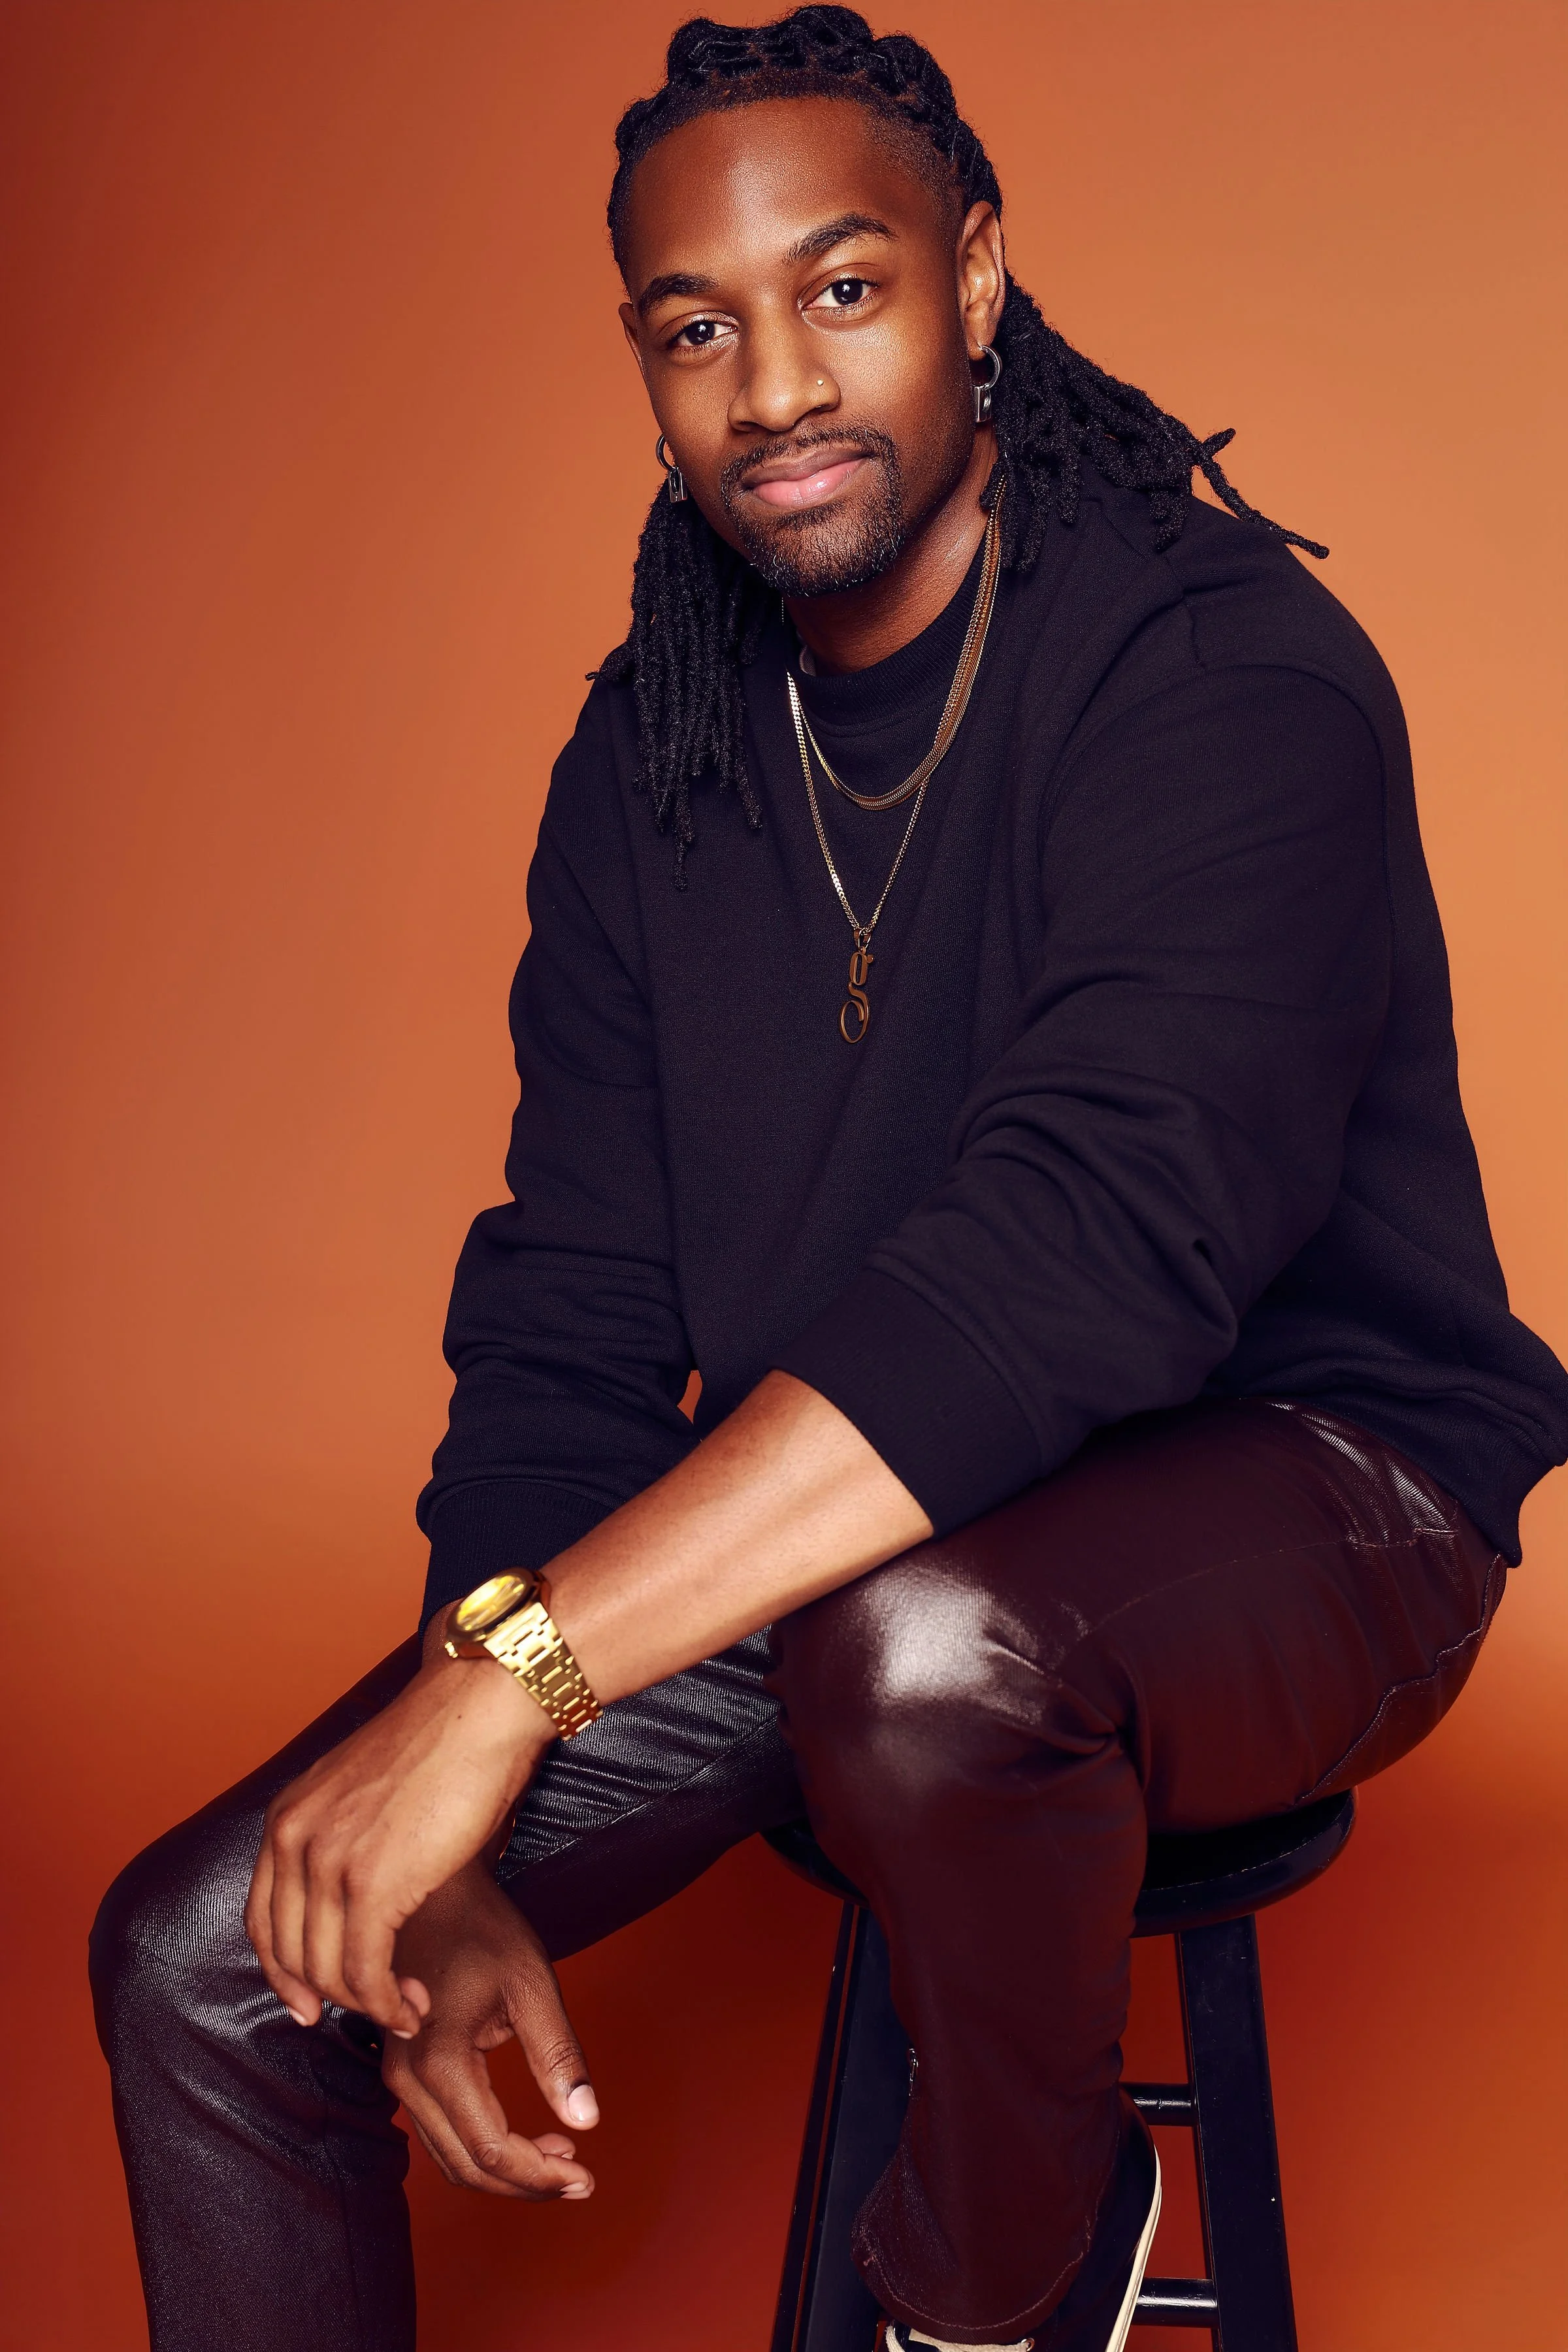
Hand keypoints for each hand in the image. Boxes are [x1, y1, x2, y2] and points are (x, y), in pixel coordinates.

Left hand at [245, 1623, 552, 2037]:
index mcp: (286, 1817)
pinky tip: (415, 2006)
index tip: (312, 2005)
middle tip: (376, 2012)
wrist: (479, 1708)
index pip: (263, 1922)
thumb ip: (340, 1839)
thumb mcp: (361, 1791)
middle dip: (331, 1997)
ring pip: (327, 1972)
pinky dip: (389, 2003)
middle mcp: (293, 1839)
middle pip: (291, 1955)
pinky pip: (365, 1973)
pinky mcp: (371, 1886)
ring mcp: (327, 1863)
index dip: (285, 1974)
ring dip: (369, 2006)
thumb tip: (350, 1902)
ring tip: (408, 2008)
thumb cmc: (441, 1745)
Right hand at [382, 1861, 597, 2200]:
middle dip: (527, 2183)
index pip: (490, 2149)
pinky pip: (441, 2132)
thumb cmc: (484, 1927)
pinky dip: (483, 2146)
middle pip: (466, 2166)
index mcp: (438, 2057)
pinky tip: (527, 2136)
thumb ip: (558, 2054)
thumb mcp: (533, 1983)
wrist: (434, 1890)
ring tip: (562, 2158)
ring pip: (451, 2156)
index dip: (540, 2176)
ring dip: (506, 2169)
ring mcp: (397, 2074)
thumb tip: (588, 2121)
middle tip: (580, 2178)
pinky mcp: (401, 2067)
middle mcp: (405, 2076)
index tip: (586, 2177)